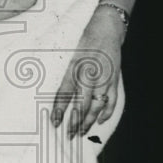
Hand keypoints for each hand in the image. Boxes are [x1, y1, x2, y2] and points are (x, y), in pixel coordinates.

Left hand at [52, 7, 123, 137]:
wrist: (106, 27)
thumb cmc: (83, 39)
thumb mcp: (68, 53)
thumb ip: (63, 72)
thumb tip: (48, 89)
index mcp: (75, 67)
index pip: (65, 93)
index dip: (59, 110)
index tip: (54, 123)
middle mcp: (89, 74)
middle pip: (81, 104)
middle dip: (74, 122)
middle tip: (68, 134)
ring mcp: (104, 78)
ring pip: (97, 106)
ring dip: (88, 121)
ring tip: (81, 132)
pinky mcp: (114, 79)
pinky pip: (112, 100)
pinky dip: (107, 112)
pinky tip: (101, 121)